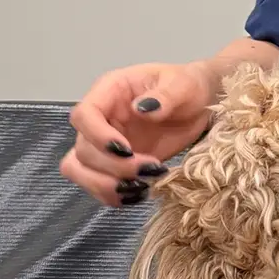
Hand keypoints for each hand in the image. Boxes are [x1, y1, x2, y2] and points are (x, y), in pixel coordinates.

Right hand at [59, 61, 216, 206]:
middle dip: (114, 166)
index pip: (83, 115)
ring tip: (142, 186)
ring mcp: (104, 144)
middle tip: (149, 168)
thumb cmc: (187, 87)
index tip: (126, 150)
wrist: (198, 105)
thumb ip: (165, 95)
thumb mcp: (182, 84)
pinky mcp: (114, 165)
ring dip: (106, 185)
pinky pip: (97, 185)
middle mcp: (100, 119)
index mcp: (110, 92)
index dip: (98, 136)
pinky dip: (113, 195)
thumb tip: (141, 109)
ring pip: (80, 170)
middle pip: (83, 149)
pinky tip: (140, 193)